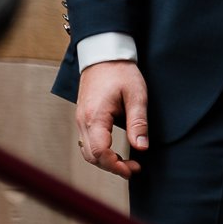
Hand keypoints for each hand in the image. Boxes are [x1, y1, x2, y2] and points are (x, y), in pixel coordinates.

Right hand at [75, 61, 148, 178]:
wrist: (103, 55)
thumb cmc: (121, 72)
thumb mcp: (136, 96)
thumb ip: (138, 122)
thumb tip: (141, 148)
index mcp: (94, 116)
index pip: (99, 151)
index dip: (115, 165)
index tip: (134, 168)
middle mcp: (82, 120)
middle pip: (91, 155)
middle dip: (112, 166)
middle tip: (134, 168)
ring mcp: (80, 119)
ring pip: (87, 151)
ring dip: (106, 161)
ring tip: (127, 162)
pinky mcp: (83, 118)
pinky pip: (88, 142)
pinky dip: (100, 152)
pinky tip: (116, 152)